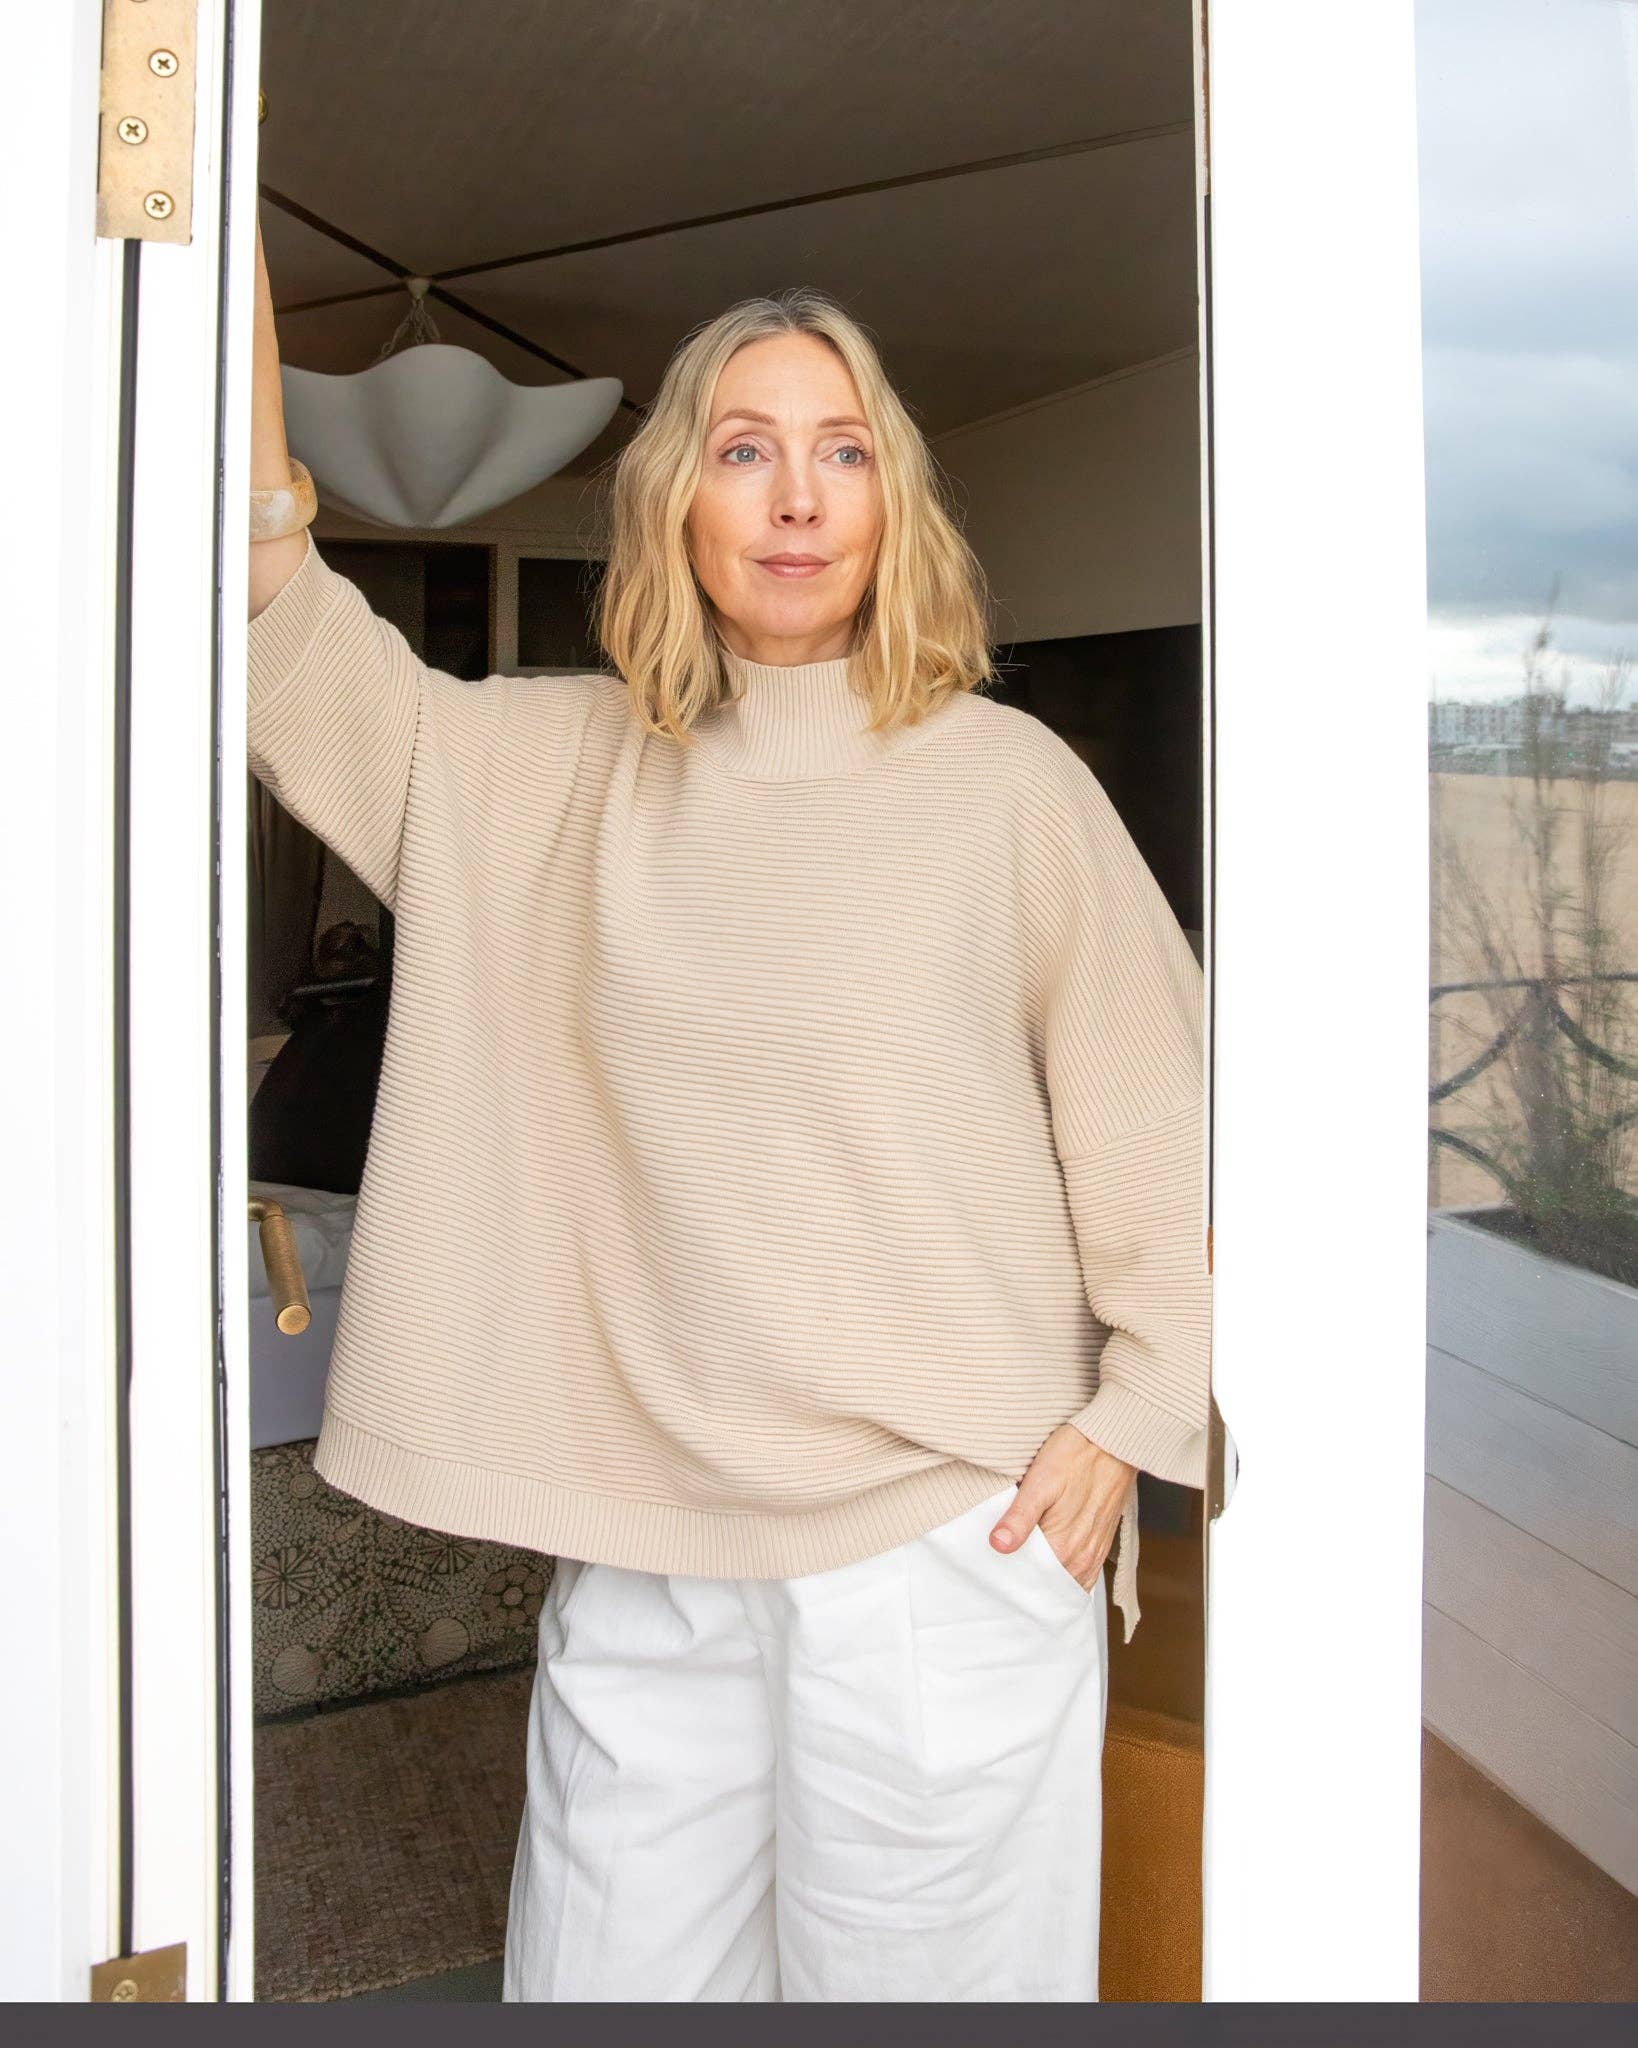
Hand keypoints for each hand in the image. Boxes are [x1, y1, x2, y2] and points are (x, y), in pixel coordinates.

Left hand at [988, 1423, 1135, 1590]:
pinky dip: (1059, 1574)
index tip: (989, 1565)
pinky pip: (1077, 1575)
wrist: (1112, 1442)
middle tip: (1000, 1562)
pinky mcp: (1099, 1547)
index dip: (1004, 1575)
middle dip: (1021, 1580)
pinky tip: (1045, 1557)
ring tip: (1019, 1559)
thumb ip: (1019, 1518)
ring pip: (1060, 1583)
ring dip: (1040, 1577)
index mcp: (1063, 1548)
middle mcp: (1081, 1560)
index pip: (1026, 1582)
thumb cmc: (1075, 1455)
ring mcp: (1093, 1556)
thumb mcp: (1039, 1481)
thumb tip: (998, 1545)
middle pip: (1043, 1586)